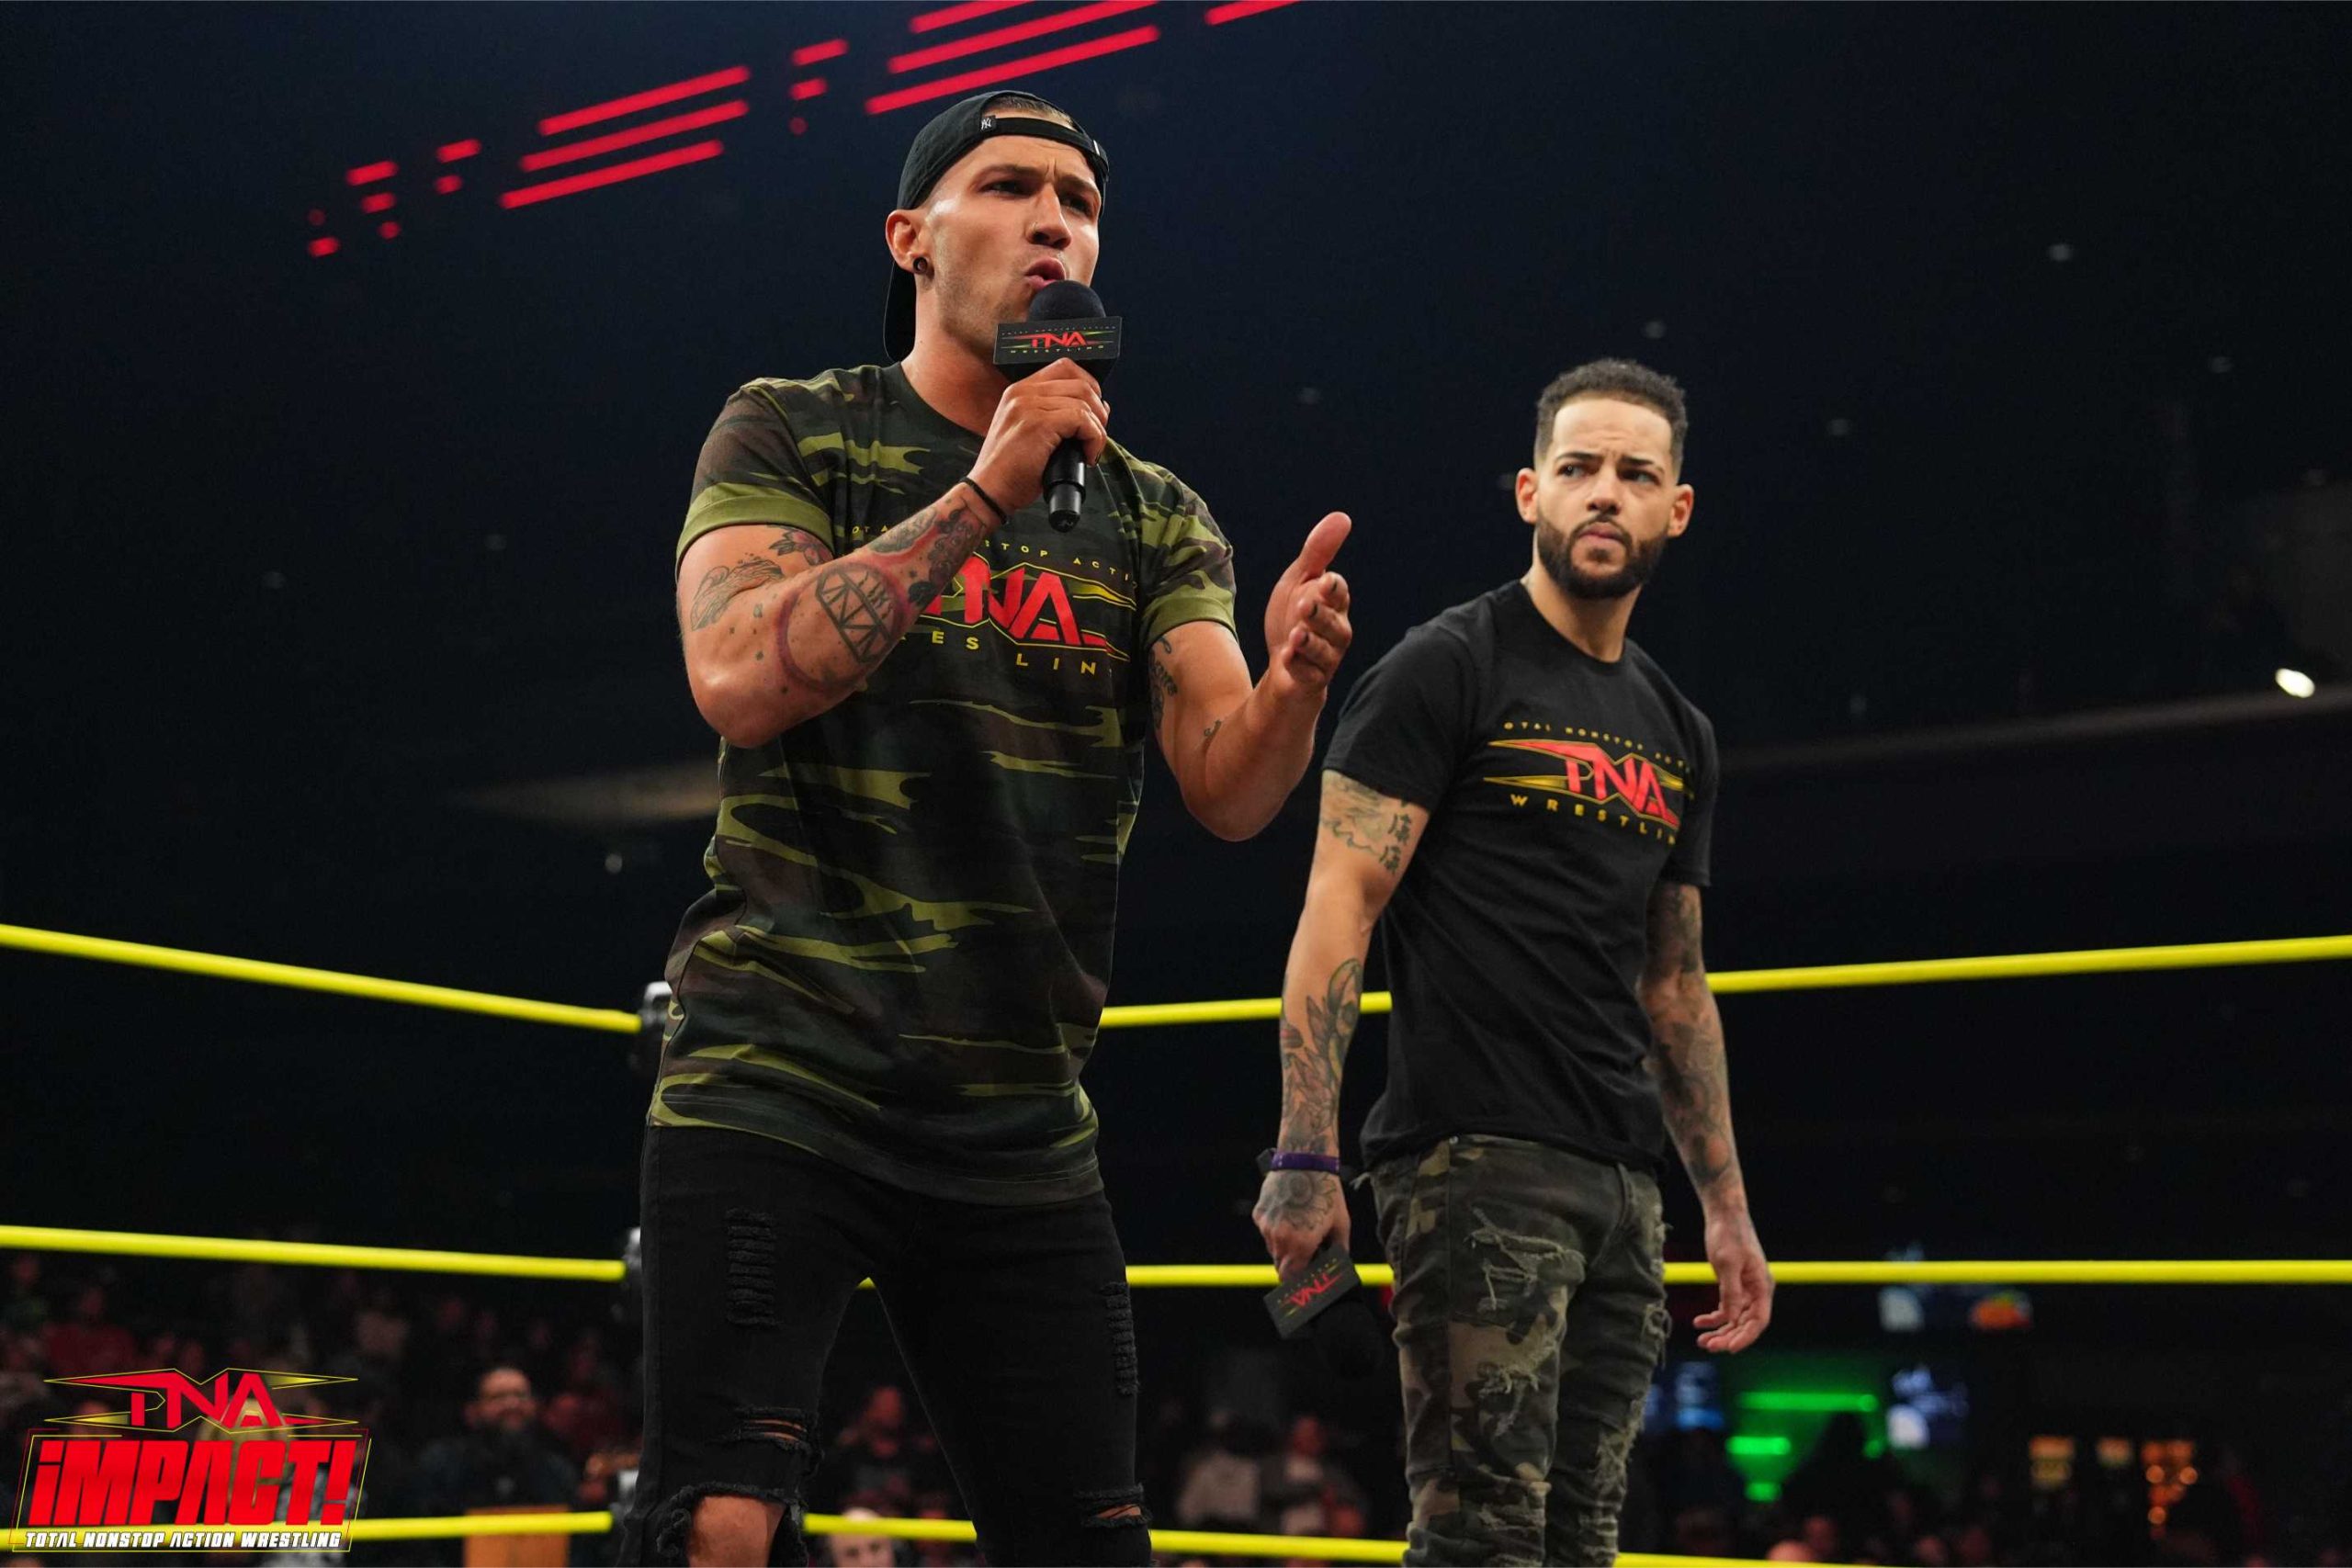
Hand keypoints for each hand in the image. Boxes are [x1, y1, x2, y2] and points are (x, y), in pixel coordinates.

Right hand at [968, 358, 1108, 516]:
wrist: (989, 491)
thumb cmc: (1011, 470)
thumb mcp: (1033, 433)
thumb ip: (1060, 415)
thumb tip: (1101, 407)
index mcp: (1020, 391)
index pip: (1065, 367)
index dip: (1089, 387)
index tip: (1095, 413)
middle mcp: (1022, 392)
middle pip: (1080, 383)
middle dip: (1098, 410)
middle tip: (1096, 435)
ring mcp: (1029, 406)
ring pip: (1084, 402)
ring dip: (1098, 429)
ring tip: (1091, 450)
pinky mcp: (1038, 424)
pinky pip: (1082, 420)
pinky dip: (1094, 439)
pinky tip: (1087, 457)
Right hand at [1254, 1169, 1350, 1278]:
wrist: (1305, 1162)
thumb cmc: (1326, 1193)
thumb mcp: (1341, 1224)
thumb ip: (1339, 1249)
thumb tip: (1336, 1264)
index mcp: (1301, 1244)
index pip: (1290, 1277)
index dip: (1297, 1281)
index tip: (1302, 1279)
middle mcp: (1280, 1238)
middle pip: (1280, 1265)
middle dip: (1291, 1265)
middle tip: (1304, 1256)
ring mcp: (1266, 1226)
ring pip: (1272, 1248)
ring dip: (1283, 1247)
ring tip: (1298, 1230)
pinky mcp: (1259, 1213)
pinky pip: (1266, 1231)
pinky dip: (1275, 1230)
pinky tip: (1289, 1216)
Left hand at [1260, 511, 1352, 705]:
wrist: (1282, 666)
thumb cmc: (1294, 618)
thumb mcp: (1299, 581)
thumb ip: (1318, 552)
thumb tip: (1342, 517)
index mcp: (1334, 604)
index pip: (1338, 593)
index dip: (1332, 589)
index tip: (1325, 581)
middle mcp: (1336, 631)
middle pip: (1335, 624)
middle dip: (1320, 615)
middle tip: (1305, 606)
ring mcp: (1326, 658)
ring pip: (1325, 652)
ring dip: (1311, 643)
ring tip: (1296, 635)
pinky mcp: (1312, 680)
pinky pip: (1310, 675)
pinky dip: (1299, 666)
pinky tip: (1287, 656)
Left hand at [1695, 1207, 1772, 1352]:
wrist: (1723, 1215)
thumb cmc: (1729, 1235)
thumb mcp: (1727, 1263)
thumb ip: (1730, 1291)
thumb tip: (1731, 1318)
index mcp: (1762, 1286)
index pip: (1759, 1320)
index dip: (1746, 1337)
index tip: (1730, 1348)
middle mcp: (1756, 1291)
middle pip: (1745, 1323)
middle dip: (1728, 1337)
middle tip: (1708, 1345)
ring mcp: (1745, 1290)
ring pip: (1735, 1319)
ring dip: (1719, 1331)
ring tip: (1701, 1340)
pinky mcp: (1733, 1286)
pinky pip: (1726, 1309)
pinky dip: (1714, 1317)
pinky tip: (1699, 1322)